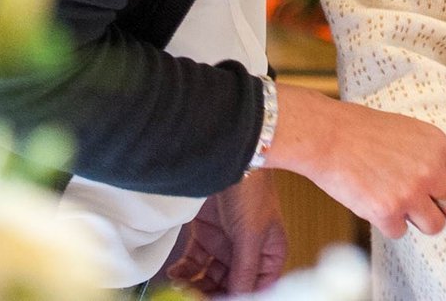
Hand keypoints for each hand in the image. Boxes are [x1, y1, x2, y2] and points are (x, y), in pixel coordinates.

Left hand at [165, 167, 288, 295]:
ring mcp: (226, 243)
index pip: (257, 287)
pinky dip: (185, 270)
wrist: (228, 158)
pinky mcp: (206, 235)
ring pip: (210, 276)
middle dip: (212, 293)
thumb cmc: (252, 189)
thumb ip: (244, 270)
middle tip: (195, 298)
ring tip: (182, 287)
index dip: (241, 296)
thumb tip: (240, 297)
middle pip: (230, 284)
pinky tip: (177, 273)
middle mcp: (248, 251)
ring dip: (196, 284)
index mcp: (269, 252)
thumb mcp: (251, 235)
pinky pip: (194, 261)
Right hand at [268, 84, 445, 239]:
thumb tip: (443, 184)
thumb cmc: (362, 131)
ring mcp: (411, 193)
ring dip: (416, 221)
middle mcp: (430, 170)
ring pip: (433, 226)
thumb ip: (429, 155)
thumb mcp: (407, 131)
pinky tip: (373, 203)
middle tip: (423, 210)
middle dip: (440, 212)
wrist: (328, 136)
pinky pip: (399, 232)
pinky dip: (387, 224)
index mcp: (438, 145)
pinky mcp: (388, 212)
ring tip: (396, 206)